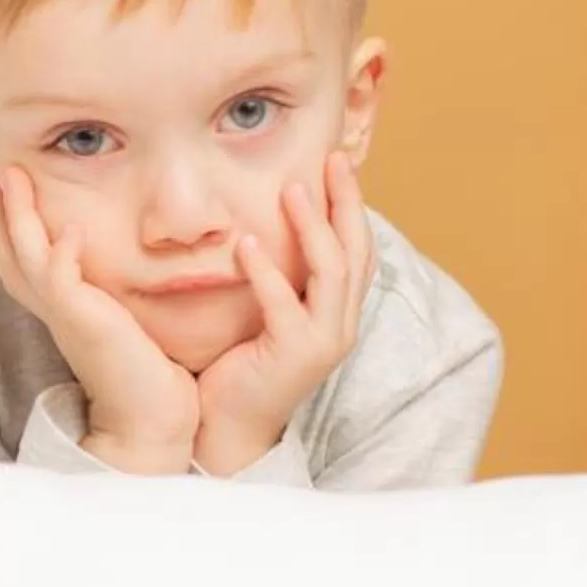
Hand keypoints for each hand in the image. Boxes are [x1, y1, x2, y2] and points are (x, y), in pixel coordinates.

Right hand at [0, 166, 198, 473]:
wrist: (151, 421)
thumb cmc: (145, 373)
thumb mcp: (121, 319)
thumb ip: (112, 291)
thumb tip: (118, 265)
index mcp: (60, 309)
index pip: (20, 259)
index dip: (4, 224)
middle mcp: (55, 312)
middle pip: (10, 255)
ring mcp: (67, 318)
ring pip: (28, 259)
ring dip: (18, 218)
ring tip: (12, 178)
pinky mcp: (88, 327)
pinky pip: (65, 286)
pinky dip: (63, 256)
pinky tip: (71, 228)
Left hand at [193, 152, 376, 477]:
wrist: (228, 426)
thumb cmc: (242, 364)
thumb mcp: (270, 312)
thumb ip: (281, 276)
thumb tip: (266, 223)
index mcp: (338, 312)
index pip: (359, 249)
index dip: (353, 206)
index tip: (338, 164)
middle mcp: (341, 324)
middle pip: (356, 251)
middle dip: (346, 202)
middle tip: (330, 160)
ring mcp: (322, 341)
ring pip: (331, 272)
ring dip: (312, 227)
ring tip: (292, 190)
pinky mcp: (293, 356)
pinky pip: (284, 305)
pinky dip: (267, 271)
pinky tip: (248, 242)